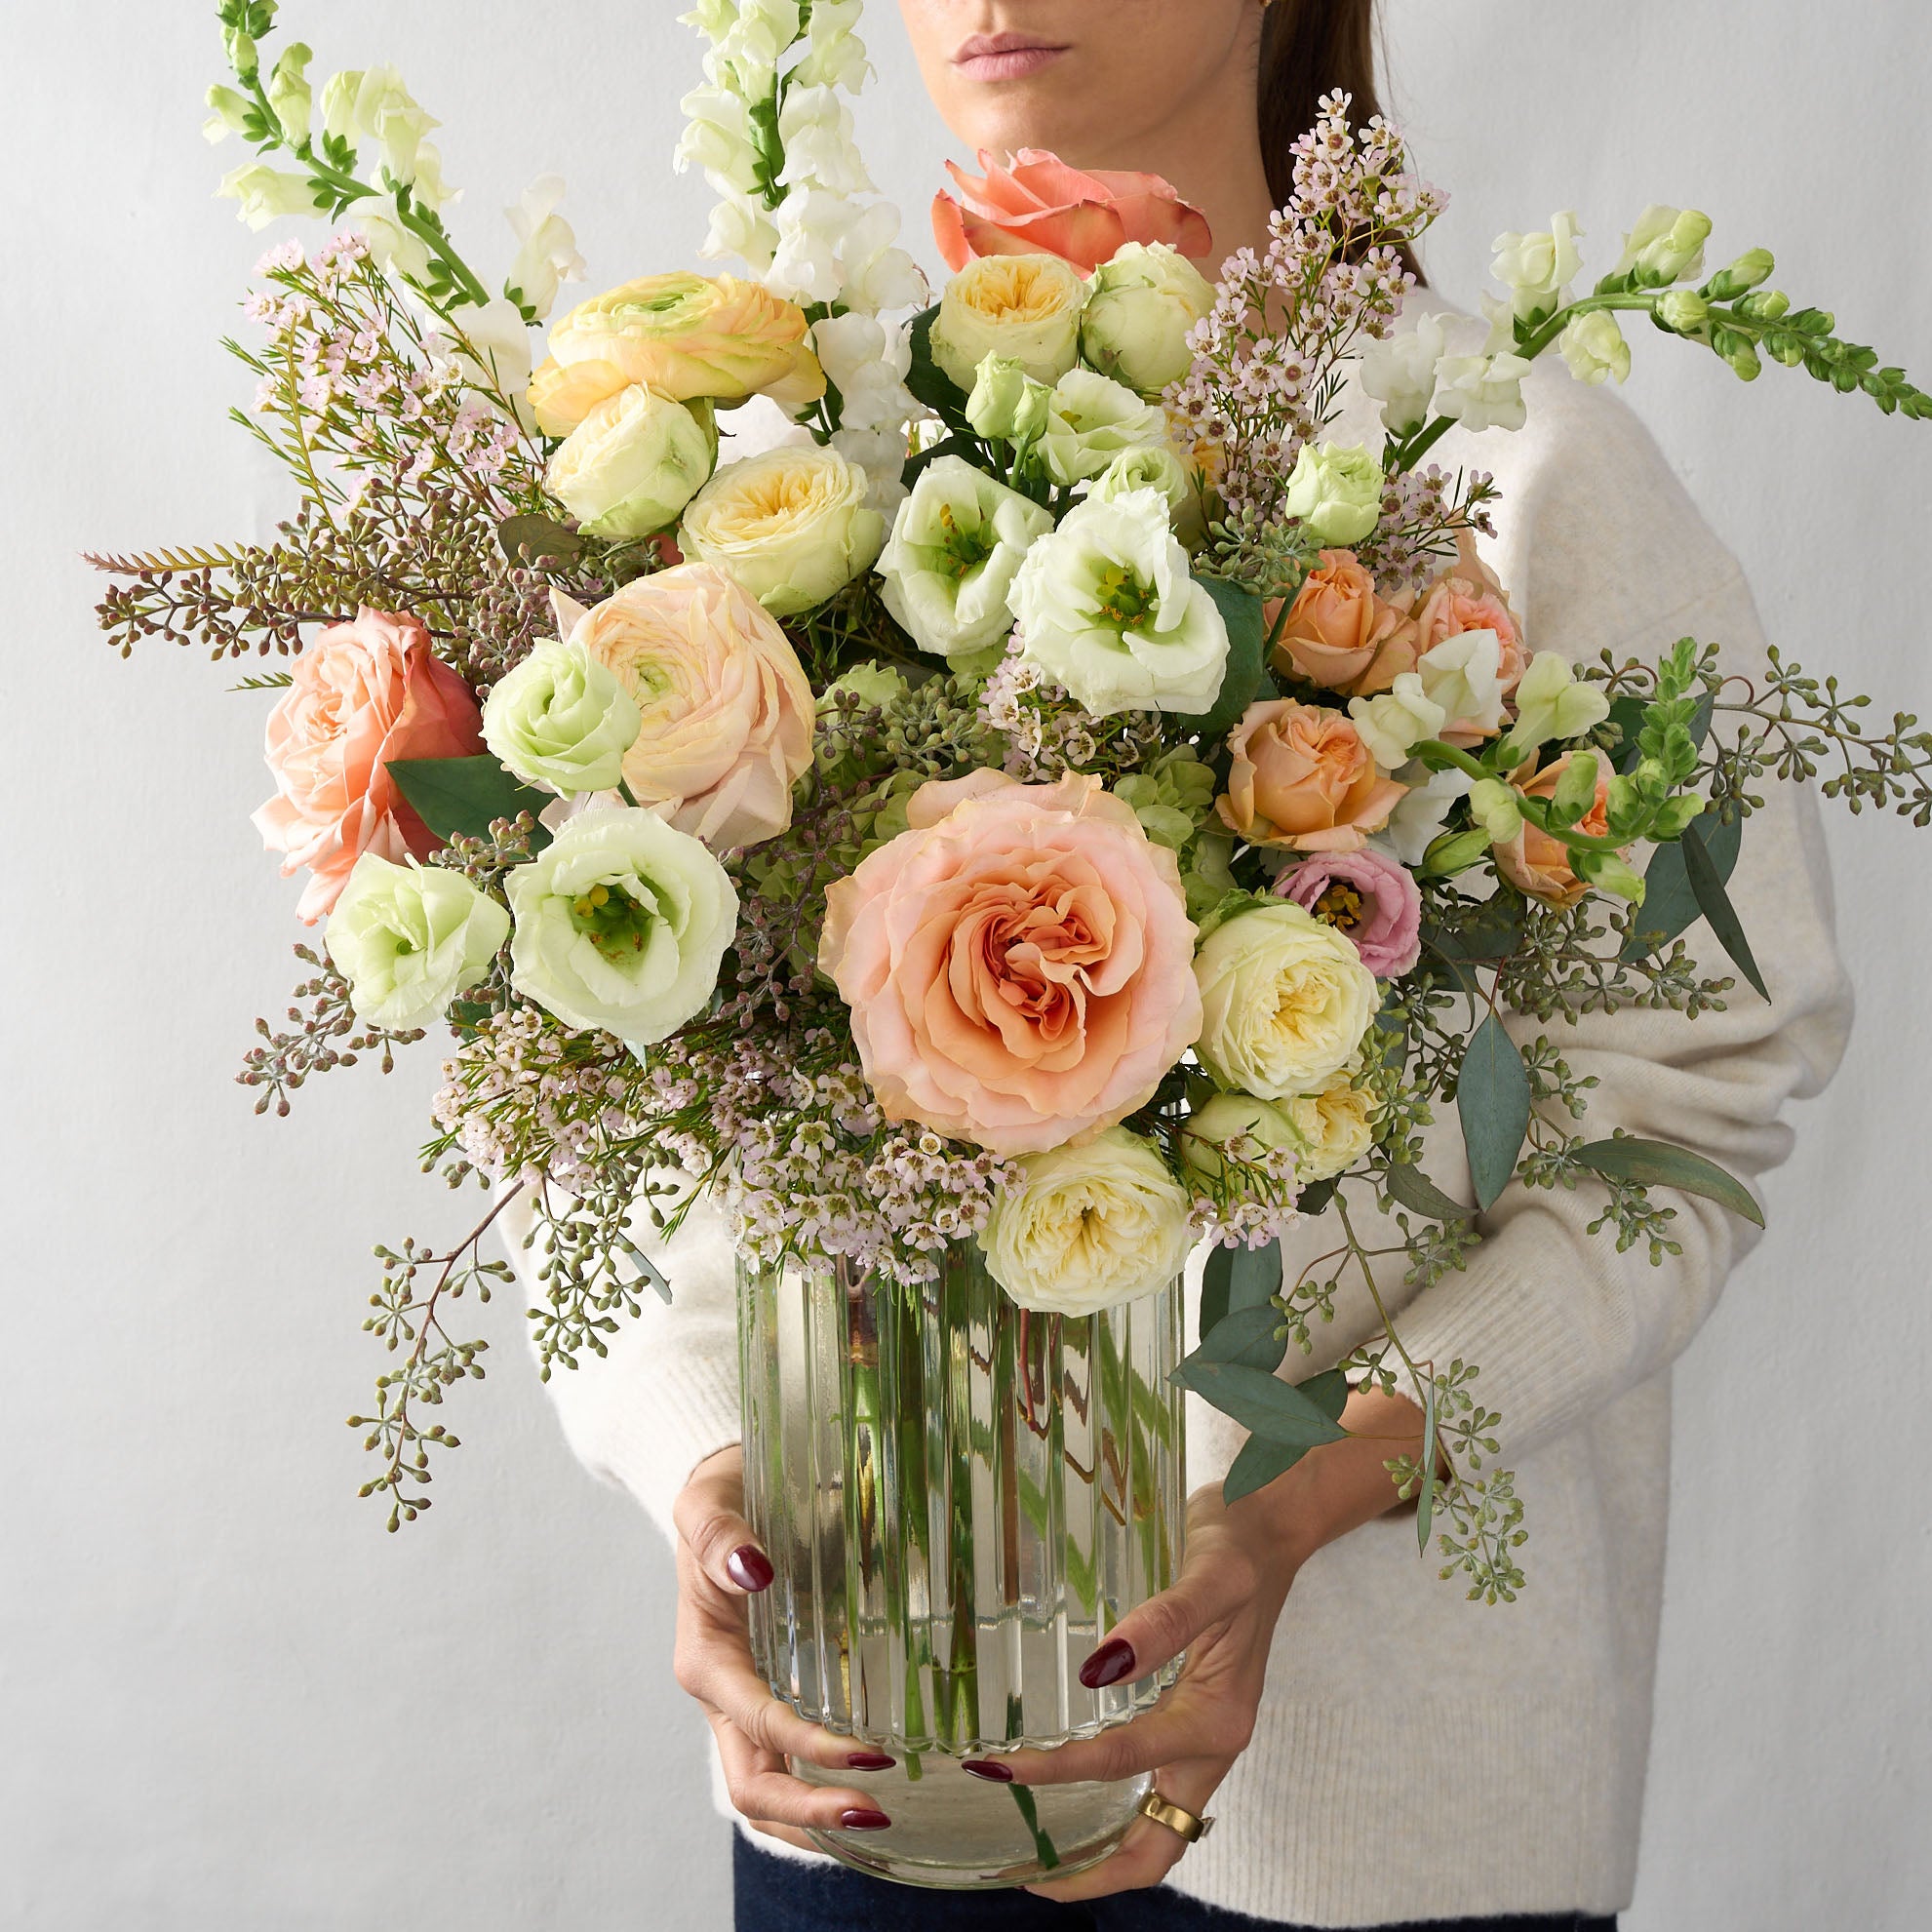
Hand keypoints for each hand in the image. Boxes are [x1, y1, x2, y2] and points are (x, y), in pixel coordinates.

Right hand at [671, 1445, 898, 1848]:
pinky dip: (823, 1783)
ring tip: (882, 1825)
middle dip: (809, 1814)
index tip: (872, 1757)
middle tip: (877, 1818)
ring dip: (816, 1817)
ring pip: (770, 1785)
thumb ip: (720, 1535)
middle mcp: (724, 1694)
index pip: (759, 1725)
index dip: (811, 1748)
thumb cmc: (721, 1495)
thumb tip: (753, 1570)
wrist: (725, 1492)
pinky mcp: (772, 1691)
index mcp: (706, 1660)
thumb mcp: (708, 1503)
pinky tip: (878, 1787)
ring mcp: (747, 1700)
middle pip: (754, 1786)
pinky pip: (789, 1758)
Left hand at [971, 1386, 1428, 1901]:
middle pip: (1155, 1846)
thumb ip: (1163, 1621)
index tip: (999, 1771)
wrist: (1270, 1525)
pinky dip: (1110, 1803)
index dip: (1058, 1773)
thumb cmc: (1241, 1544)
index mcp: (1218, 1721)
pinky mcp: (1187, 1717)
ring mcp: (1200, 1736)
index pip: (1123, 1763)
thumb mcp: (1210, 1575)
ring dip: (1099, 1847)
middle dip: (1093, 1871)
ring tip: (1034, 1849)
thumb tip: (1100, 1669)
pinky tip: (1065, 1785)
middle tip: (1024, 1872)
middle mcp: (1211, 1744)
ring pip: (1153, 1826)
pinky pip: (1149, 1784)